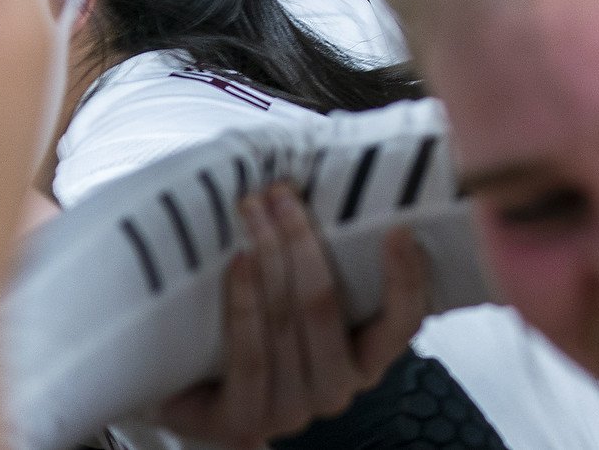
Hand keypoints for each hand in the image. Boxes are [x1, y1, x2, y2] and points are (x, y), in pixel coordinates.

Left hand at [155, 187, 429, 447]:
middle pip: (325, 306)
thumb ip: (328, 260)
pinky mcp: (244, 423)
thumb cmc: (257, 331)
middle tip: (280, 192)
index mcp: (365, 358)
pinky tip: (240, 262)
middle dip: (301, 240)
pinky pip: (250, 356)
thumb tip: (331, 176)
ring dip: (269, 256)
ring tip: (252, 212)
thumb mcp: (301, 297)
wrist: (192, 391)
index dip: (406, 280)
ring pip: (285, 323)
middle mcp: (336, 388)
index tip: (398, 228)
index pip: (403, 324)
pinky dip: (245, 302)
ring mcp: (290, 410)